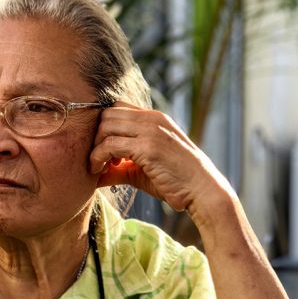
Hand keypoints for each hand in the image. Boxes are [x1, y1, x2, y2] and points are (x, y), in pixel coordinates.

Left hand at [89, 101, 233, 214]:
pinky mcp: (148, 147)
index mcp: (155, 118)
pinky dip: (98, 158)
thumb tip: (94, 175)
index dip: (104, 127)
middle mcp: (152, 119)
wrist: (202, 191)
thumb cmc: (175, 181)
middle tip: (98, 160)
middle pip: (107, 114)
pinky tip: (101, 172)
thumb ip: (120, 167)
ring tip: (98, 167)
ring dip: (95, 148)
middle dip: (96, 136)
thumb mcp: (143, 170)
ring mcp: (151, 131)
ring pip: (106, 126)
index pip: (117, 107)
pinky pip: (110, 145)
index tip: (104, 151)